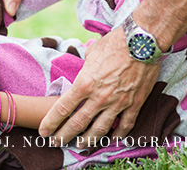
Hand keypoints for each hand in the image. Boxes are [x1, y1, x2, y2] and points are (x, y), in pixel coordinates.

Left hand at [38, 28, 159, 144]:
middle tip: (56, 142)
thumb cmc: (115, 43)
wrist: (142, 41)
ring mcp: (118, 102)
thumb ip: (86, 65)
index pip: (63, 108)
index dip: (51, 122)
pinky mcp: (134, 103)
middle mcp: (99, 97)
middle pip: (77, 124)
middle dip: (64, 136)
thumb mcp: (93, 52)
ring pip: (100, 130)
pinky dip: (118, 135)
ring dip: (88, 140)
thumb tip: (85, 65)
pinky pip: (125, 125)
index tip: (44, 131)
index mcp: (85, 83)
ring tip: (80, 145)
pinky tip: (112, 139)